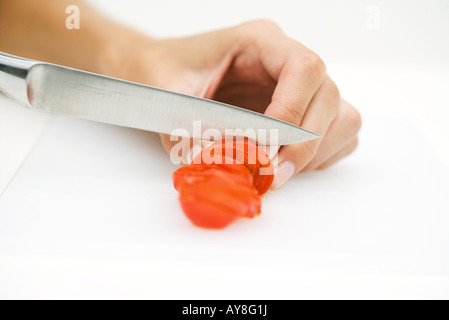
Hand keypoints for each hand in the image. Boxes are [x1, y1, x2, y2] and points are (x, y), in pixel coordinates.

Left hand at [109, 20, 360, 189]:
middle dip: (304, 144)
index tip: (267, 149)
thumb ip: (189, 127)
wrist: (162, 74)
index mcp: (260, 42)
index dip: (292, 112)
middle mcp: (285, 61)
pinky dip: (319, 156)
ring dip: (315, 152)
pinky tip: (286, 164)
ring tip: (276, 172)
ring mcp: (297, 87)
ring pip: (340, 116)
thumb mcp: (167, 95)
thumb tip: (218, 165)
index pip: (303, 69)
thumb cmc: (165, 73)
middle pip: (328, 97)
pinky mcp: (300, 112)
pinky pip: (335, 133)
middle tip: (272, 175)